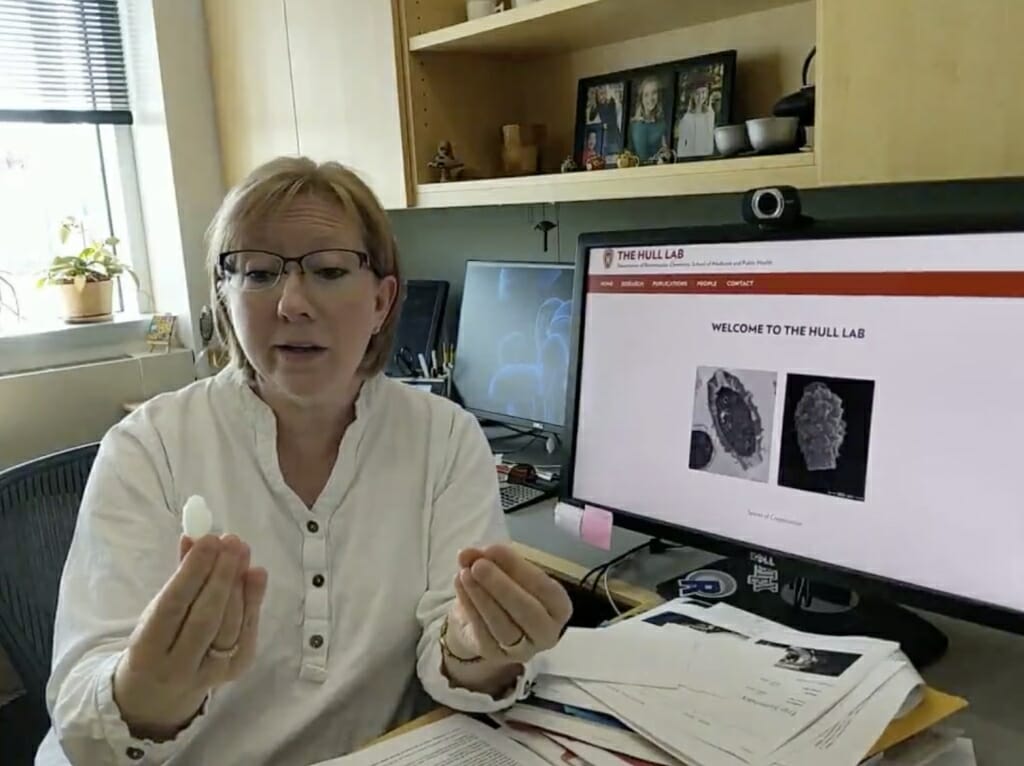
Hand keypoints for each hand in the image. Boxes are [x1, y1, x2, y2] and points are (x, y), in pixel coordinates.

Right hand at [112, 534, 267, 740]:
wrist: (157, 696)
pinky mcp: (233, 673)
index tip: (208, 540)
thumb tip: (195, 537)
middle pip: (204, 619)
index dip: (192, 572)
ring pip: (229, 627)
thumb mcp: (155, 612)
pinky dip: (253, 603)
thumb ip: (178, 577)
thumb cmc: (156, 641)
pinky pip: (246, 635)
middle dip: (221, 576)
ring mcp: (208, 674)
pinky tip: (256, 576)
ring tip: (242, 553)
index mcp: (147, 650)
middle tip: (232, 542)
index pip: (172, 607)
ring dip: (240, 586)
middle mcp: (177, 666)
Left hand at [447, 544, 571, 664]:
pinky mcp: (495, 655)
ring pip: (503, 626)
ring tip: (465, 573)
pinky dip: (470, 607)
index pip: (545, 589)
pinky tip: (460, 585)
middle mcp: (546, 632)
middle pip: (528, 612)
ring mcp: (521, 648)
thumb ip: (492, 558)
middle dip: (502, 586)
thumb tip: (468, 553)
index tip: (494, 549)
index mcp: (559, 607)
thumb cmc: (509, 590)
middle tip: (479, 565)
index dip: (519, 568)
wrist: (486, 620)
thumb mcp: (506, 570)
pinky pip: (483, 632)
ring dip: (482, 597)